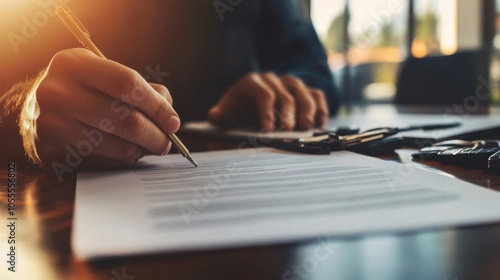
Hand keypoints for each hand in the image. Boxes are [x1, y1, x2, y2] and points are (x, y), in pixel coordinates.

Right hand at [24, 48, 178, 168]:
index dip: (157, 106)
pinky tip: (128, 152)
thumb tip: (169, 113)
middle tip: (167, 142)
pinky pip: (104, 162)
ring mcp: (53, 124)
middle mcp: (58, 92)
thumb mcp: (102, 73)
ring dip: (142, 151)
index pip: (128, 84)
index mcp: (73, 64)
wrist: (33, 111)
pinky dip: (123, 160)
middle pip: (126, 120)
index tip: (173, 122)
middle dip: (156, 135)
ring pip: (117, 146)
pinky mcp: (53, 152)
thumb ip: (140, 87)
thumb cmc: (80, 89)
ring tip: (150, 146)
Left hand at [208, 72, 328, 130]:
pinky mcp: (303, 91)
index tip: (268, 129)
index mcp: (251, 82)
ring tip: (306, 127)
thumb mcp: (225, 114)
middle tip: (288, 130)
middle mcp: (272, 79)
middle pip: (285, 94)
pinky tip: (320, 123)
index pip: (263, 94)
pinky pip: (316, 95)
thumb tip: (214, 115)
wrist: (246, 108)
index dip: (267, 112)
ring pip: (303, 92)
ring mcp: (289, 84)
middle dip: (288, 113)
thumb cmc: (236, 112)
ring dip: (307, 110)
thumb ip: (219, 116)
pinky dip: (320, 107)